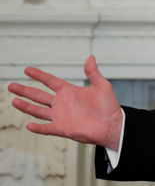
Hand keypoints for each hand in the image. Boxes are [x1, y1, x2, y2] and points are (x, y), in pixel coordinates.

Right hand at [7, 56, 122, 149]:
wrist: (113, 125)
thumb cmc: (109, 106)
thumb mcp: (102, 86)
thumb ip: (93, 73)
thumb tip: (90, 57)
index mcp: (69, 91)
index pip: (50, 81)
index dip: (39, 75)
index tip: (27, 69)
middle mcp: (62, 103)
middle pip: (39, 95)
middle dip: (25, 90)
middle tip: (11, 86)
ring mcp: (61, 116)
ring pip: (38, 110)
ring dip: (26, 106)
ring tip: (14, 101)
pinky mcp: (63, 128)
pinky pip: (47, 128)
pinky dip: (38, 127)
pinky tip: (29, 125)